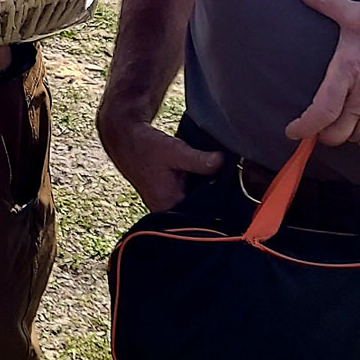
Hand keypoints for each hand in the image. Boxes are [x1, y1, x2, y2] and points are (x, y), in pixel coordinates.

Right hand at [97, 109, 223, 212]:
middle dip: (212, 202)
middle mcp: (165, 211)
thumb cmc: (146, 147)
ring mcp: (165, 206)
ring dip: (204, 196)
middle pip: (197, 214)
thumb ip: (198, 159)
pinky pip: (187, 200)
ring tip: (214, 183)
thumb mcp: (174, 150)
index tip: (232, 201)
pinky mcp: (167, 198)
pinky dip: (195, 192)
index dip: (218, 210)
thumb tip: (221, 161)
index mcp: (167, 206)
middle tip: (227, 190)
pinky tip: (201, 181)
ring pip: (192, 206)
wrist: (127, 141)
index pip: (200, 219)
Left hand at [285, 0, 359, 154]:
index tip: (292, 132)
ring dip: (344, 135)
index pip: (321, 112)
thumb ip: (326, 1)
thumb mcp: (358, 12)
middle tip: (318, 121)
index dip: (304, 127)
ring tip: (341, 121)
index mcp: (348, 73)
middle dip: (322, 131)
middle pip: (334, 134)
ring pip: (354, 141)